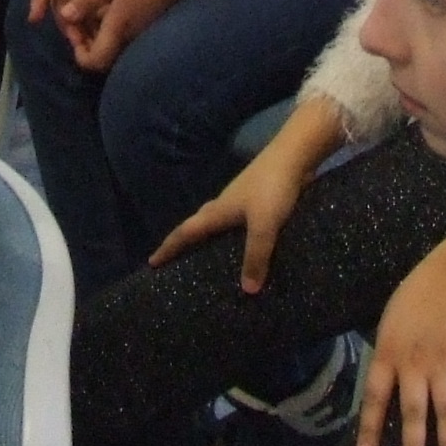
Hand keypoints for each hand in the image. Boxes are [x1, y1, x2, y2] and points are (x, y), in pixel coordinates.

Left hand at [58, 0, 200, 72]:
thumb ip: (86, 1)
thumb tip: (65, 16)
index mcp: (117, 30)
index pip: (93, 62)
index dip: (79, 54)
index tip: (73, 33)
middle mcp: (129, 38)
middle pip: (103, 56)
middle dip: (87, 43)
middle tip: (79, 20)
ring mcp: (141, 31)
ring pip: (114, 44)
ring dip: (99, 34)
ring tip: (91, 11)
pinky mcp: (150, 22)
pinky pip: (125, 34)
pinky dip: (113, 27)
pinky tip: (111, 6)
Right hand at [149, 98, 344, 285]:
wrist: (294, 154)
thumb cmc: (273, 188)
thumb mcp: (264, 225)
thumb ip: (256, 256)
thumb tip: (247, 291)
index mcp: (218, 211)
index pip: (186, 232)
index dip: (168, 247)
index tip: (151, 262)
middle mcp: (223, 204)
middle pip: (197, 224)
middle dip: (184, 242)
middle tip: (174, 260)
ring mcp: (240, 198)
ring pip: (216, 220)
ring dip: (206, 236)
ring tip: (206, 254)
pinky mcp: (256, 196)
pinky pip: (235, 220)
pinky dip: (229, 232)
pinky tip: (242, 240)